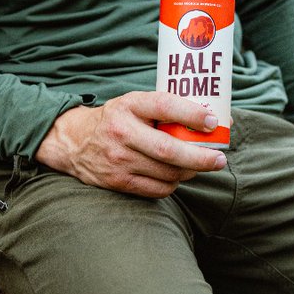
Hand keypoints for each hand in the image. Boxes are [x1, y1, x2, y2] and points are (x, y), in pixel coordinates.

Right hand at [35, 91, 227, 197]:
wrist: (74, 142)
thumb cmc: (115, 119)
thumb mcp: (134, 104)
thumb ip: (165, 110)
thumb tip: (214, 120)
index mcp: (129, 106)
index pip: (165, 106)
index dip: (192, 114)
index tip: (213, 122)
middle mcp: (122, 132)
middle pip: (170, 150)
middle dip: (201, 157)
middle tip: (220, 159)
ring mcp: (119, 159)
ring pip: (167, 173)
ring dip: (190, 172)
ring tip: (200, 166)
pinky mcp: (118, 181)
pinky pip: (157, 189)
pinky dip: (173, 184)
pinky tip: (176, 176)